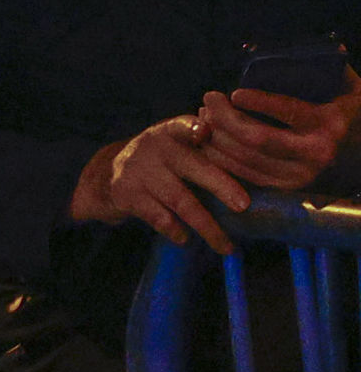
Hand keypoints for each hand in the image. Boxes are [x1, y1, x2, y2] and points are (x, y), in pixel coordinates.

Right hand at [68, 116, 250, 250]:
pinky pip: (157, 216)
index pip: (184, 125)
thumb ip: (209, 150)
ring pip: (178, 198)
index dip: (194, 127)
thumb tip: (262, 173)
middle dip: (219, 184)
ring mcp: (138, 169)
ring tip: (226, 246)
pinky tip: (185, 238)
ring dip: (206, 225)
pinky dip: (175, 230)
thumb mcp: (178, 147)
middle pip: (190, 165)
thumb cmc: (164, 162)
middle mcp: (154, 146)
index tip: (205, 131)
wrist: (109, 173)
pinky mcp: (126, 192)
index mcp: (173, 131)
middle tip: (244, 205)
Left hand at [198, 69, 360, 191]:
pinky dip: (222, 157)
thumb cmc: (344, 107)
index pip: (290, 112)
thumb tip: (326, 44)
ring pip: (246, 158)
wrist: (360, 151)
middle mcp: (316, 153)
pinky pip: (246, 175)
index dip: (260, 103)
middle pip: (258, 139)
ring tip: (205, 115)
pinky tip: (209, 137)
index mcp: (330, 123)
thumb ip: (328, 66)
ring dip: (217, 137)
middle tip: (209, 98)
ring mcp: (302, 174)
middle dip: (225, 119)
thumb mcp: (344, 84)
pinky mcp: (287, 186)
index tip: (234, 93)